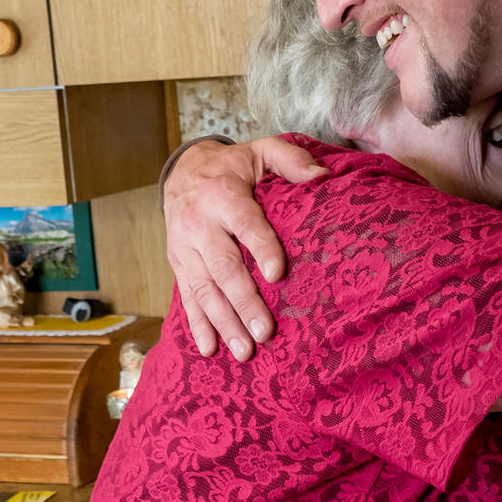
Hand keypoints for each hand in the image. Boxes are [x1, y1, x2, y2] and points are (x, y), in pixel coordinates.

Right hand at [162, 136, 326, 357]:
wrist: (182, 171)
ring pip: (204, 289)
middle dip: (244, 302)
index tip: (277, 274)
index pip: (245, 224)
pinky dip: (198, 325)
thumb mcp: (261, 151)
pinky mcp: (178, 264)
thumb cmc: (231, 167)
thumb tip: (323, 177)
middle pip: (224, 267)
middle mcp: (200, 224)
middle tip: (265, 331)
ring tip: (245, 351)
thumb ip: (291, 160)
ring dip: (224, 322)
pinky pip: (186, 297)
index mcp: (223, 195)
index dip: (261, 248)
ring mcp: (184, 248)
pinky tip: (210, 349)